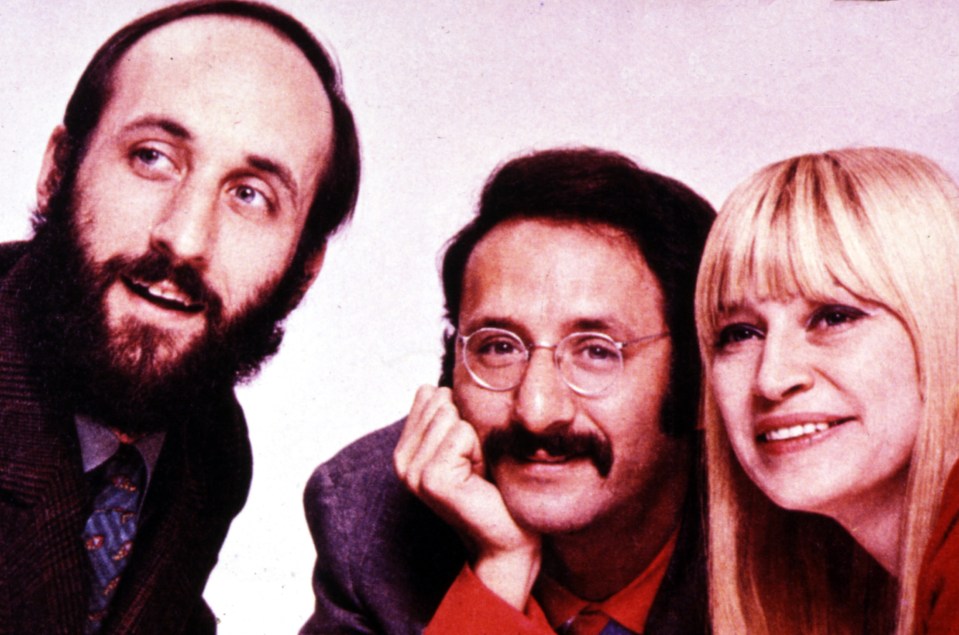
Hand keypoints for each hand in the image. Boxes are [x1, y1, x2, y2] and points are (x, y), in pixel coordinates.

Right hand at [394, 385, 540, 608]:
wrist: (506, 534)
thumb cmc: (492, 486)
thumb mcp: (465, 441)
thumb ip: (445, 412)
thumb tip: (434, 385)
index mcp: (404, 448)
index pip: (429, 393)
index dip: (460, 416)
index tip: (466, 451)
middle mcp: (401, 460)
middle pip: (441, 401)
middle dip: (468, 426)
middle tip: (474, 464)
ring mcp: (412, 471)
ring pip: (451, 415)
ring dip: (475, 440)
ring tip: (476, 471)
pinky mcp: (431, 478)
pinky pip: (461, 433)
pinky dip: (478, 450)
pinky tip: (478, 478)